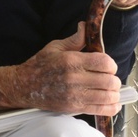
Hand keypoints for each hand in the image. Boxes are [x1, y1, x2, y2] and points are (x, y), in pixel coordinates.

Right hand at [0, 23, 122, 115]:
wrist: (24, 86)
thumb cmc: (39, 65)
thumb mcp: (55, 47)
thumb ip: (75, 39)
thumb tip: (85, 27)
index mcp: (71, 61)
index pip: (105, 62)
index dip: (110, 64)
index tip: (106, 65)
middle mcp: (74, 78)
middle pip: (110, 80)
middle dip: (113, 78)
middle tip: (107, 77)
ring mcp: (75, 95)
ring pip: (109, 96)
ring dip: (114, 93)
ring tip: (108, 89)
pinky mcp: (75, 108)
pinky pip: (102, 110)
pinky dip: (112, 107)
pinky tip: (110, 102)